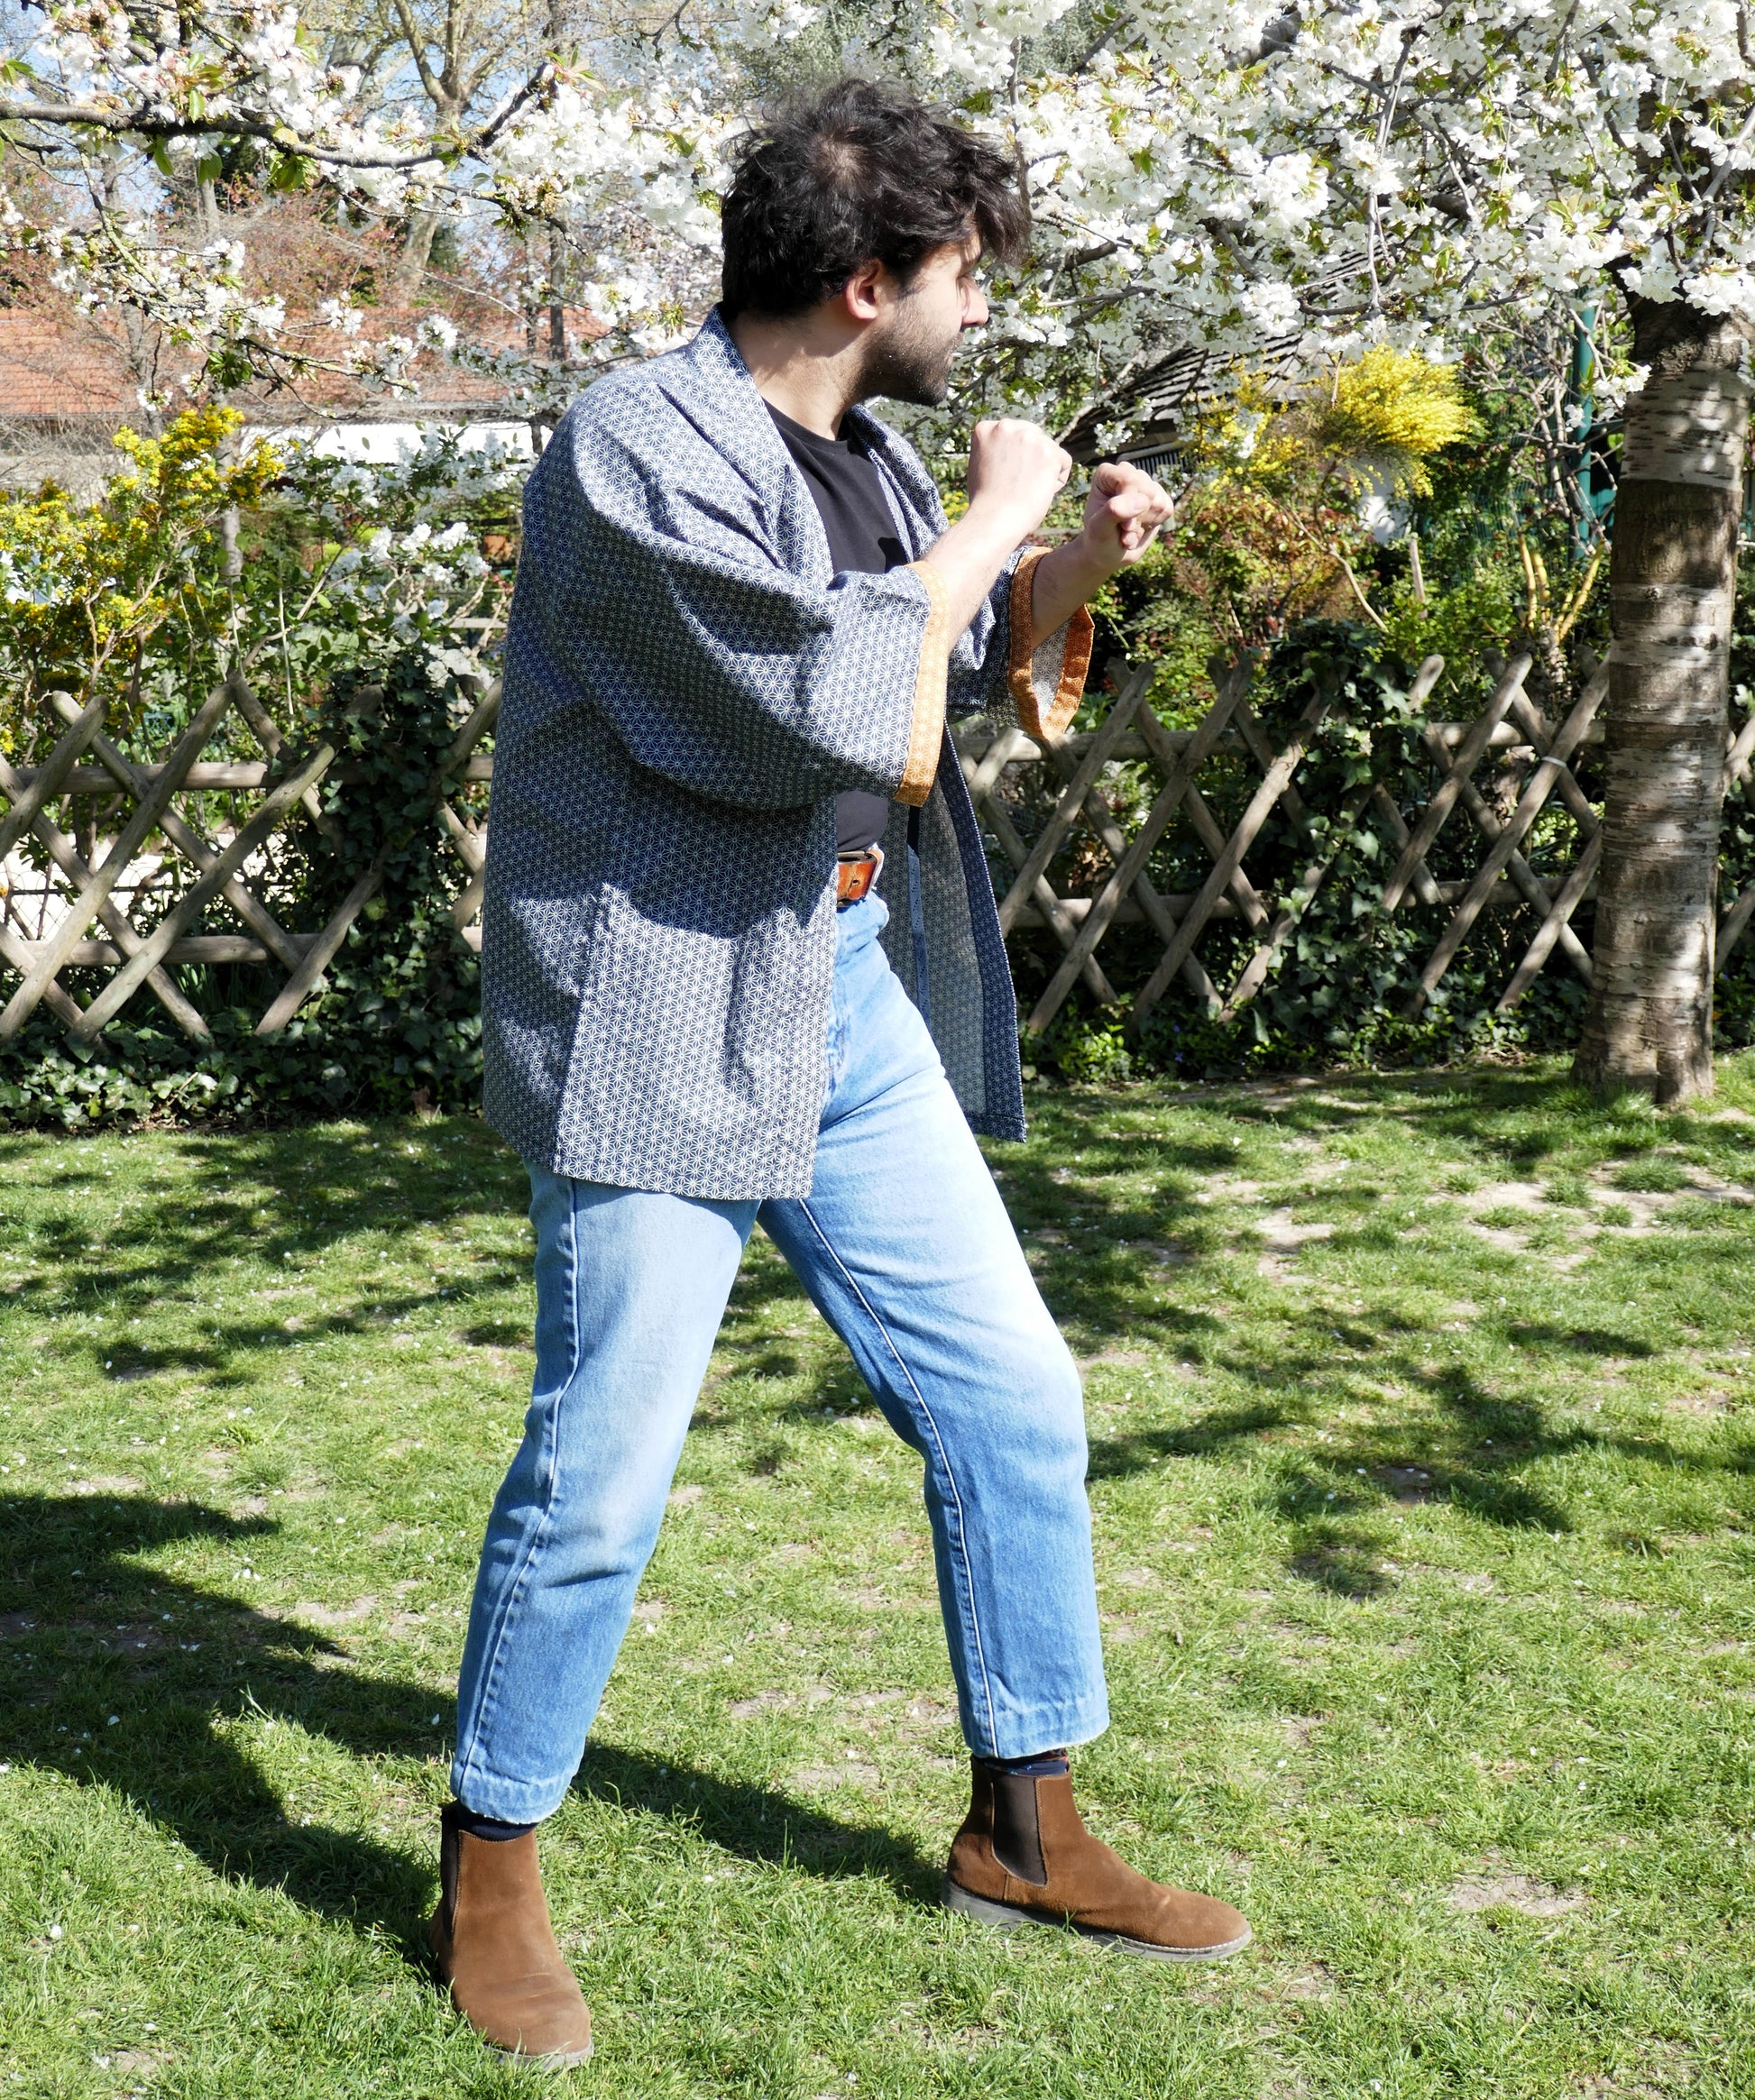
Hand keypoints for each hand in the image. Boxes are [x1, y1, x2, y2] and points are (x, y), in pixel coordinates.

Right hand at [965, 417, 1073, 536]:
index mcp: (985, 429)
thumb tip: (1013, 446)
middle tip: (1018, 485)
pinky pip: (1064, 462)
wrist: (993, 520)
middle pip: (1032, 437)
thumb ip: (995, 449)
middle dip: (1031, 459)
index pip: (1012, 435)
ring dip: (1042, 470)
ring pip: (1049, 449)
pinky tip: (1039, 492)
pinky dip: (1056, 480)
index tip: (1004, 477)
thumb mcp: (981, 465)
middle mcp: (1005, 426)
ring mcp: (1028, 437)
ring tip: (1025, 490)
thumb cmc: (985, 502)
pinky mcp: (1049, 451)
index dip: (1012, 458)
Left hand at [1075, 459, 1173, 572]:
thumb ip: (1114, 511)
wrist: (1107, 552)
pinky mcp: (1159, 497)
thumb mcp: (1099, 529)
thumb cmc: (1098, 539)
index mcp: (1107, 474)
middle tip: (1123, 530)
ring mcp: (1145, 484)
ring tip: (1128, 531)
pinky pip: (1167, 509)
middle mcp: (1127, 473)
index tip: (1120, 525)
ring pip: (1158, 501)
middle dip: (1137, 518)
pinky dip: (1155, 524)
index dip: (1129, 505)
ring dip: (1144, 524)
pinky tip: (1140, 528)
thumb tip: (1141, 501)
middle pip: (1147, 491)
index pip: (1129, 480)